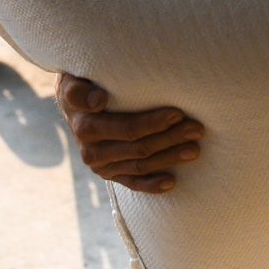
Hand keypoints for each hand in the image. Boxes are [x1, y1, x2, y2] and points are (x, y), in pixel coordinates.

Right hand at [56, 73, 203, 193]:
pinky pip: (133, 183)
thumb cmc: (81, 87)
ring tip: (194, 149)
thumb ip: (80, 92)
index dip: (154, 123)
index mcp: (86, 128)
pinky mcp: (109, 175)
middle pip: (140, 147)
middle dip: (171, 138)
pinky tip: (172, 181)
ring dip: (170, 158)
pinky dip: (152, 184)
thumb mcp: (73, 83)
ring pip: (141, 165)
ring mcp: (102, 167)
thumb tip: (99, 100)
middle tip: (196, 128)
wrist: (71, 107)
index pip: (127, 128)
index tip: (178, 113)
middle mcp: (92, 152)